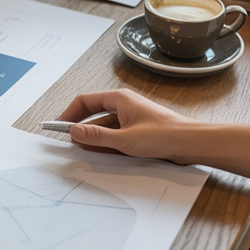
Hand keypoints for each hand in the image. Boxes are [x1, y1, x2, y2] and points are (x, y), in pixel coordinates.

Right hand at [56, 89, 196, 161]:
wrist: (190, 143)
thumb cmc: (165, 134)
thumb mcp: (124, 138)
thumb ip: (97, 136)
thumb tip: (74, 131)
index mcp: (119, 99)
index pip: (85, 102)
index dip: (70, 114)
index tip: (59, 126)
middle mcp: (123, 105)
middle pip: (93, 114)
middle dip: (80, 127)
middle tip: (68, 139)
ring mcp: (130, 118)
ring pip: (104, 126)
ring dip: (93, 136)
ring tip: (82, 147)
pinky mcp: (137, 130)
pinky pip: (114, 134)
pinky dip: (105, 142)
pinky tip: (99, 151)